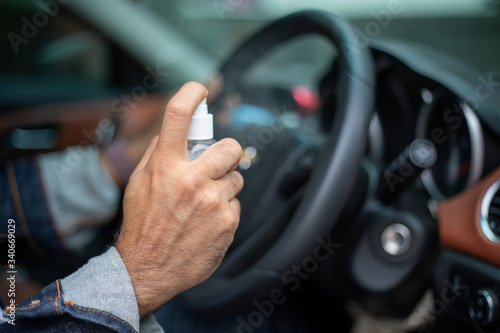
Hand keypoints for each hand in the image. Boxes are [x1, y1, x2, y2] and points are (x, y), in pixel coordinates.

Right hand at [116, 82, 243, 317]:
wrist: (148, 269)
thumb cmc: (143, 223)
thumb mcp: (139, 183)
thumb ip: (159, 153)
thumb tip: (180, 130)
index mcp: (166, 166)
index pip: (178, 115)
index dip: (191, 93)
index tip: (199, 89)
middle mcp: (192, 180)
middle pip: (230, 147)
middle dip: (228, 153)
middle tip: (219, 164)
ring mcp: (213, 202)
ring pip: (236, 178)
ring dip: (224, 185)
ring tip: (204, 202)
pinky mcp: (228, 221)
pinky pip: (236, 203)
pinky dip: (225, 209)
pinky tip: (207, 221)